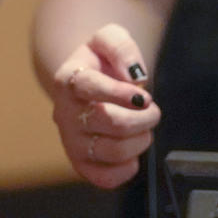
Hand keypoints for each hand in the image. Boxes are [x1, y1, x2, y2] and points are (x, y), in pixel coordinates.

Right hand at [51, 23, 160, 188]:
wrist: (85, 86)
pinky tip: (131, 153)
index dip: (121, 93)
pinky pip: (105, 179)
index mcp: (69, 80)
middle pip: (112, 122)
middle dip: (144, 118)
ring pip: (114, 151)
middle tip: (152, 110)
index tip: (143, 96)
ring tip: (143, 128)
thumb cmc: (100, 63)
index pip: (90, 87)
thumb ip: (121, 46)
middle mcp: (64, 114)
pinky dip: (127, 168)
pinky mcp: (80, 165)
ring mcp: (71, 142)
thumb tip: (135, 76)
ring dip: (141, 140)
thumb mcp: (108, 38)